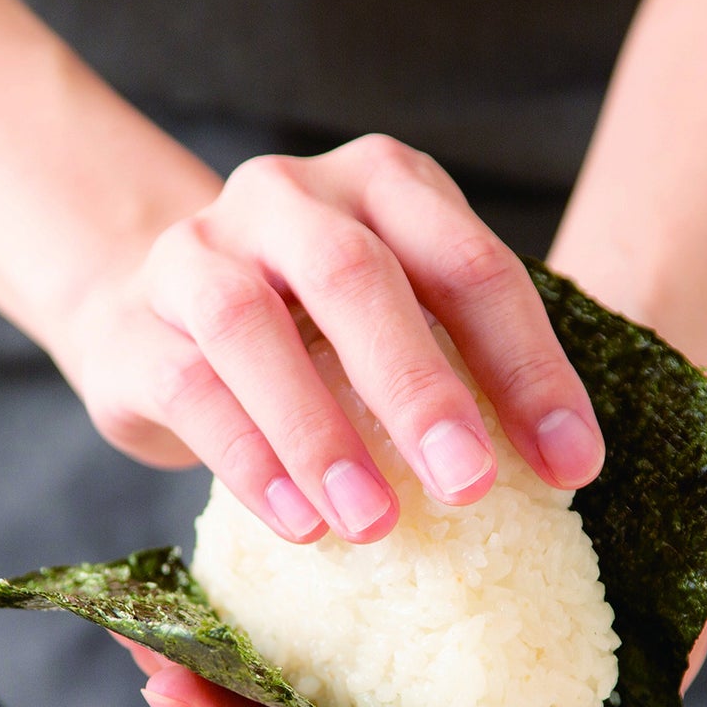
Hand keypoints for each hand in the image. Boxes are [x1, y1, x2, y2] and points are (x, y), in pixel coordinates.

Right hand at [51, 135, 605, 544]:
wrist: (148, 315)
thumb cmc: (309, 332)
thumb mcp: (398, 322)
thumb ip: (467, 364)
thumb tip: (565, 466)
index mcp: (381, 183)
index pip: (466, 264)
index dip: (527, 366)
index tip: (574, 466)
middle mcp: (286, 197)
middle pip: (354, 277)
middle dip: (420, 388)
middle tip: (470, 486)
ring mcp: (196, 253)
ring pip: (250, 326)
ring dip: (319, 431)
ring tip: (373, 522)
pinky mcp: (133, 328)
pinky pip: (188, 387)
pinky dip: (250, 460)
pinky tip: (300, 523)